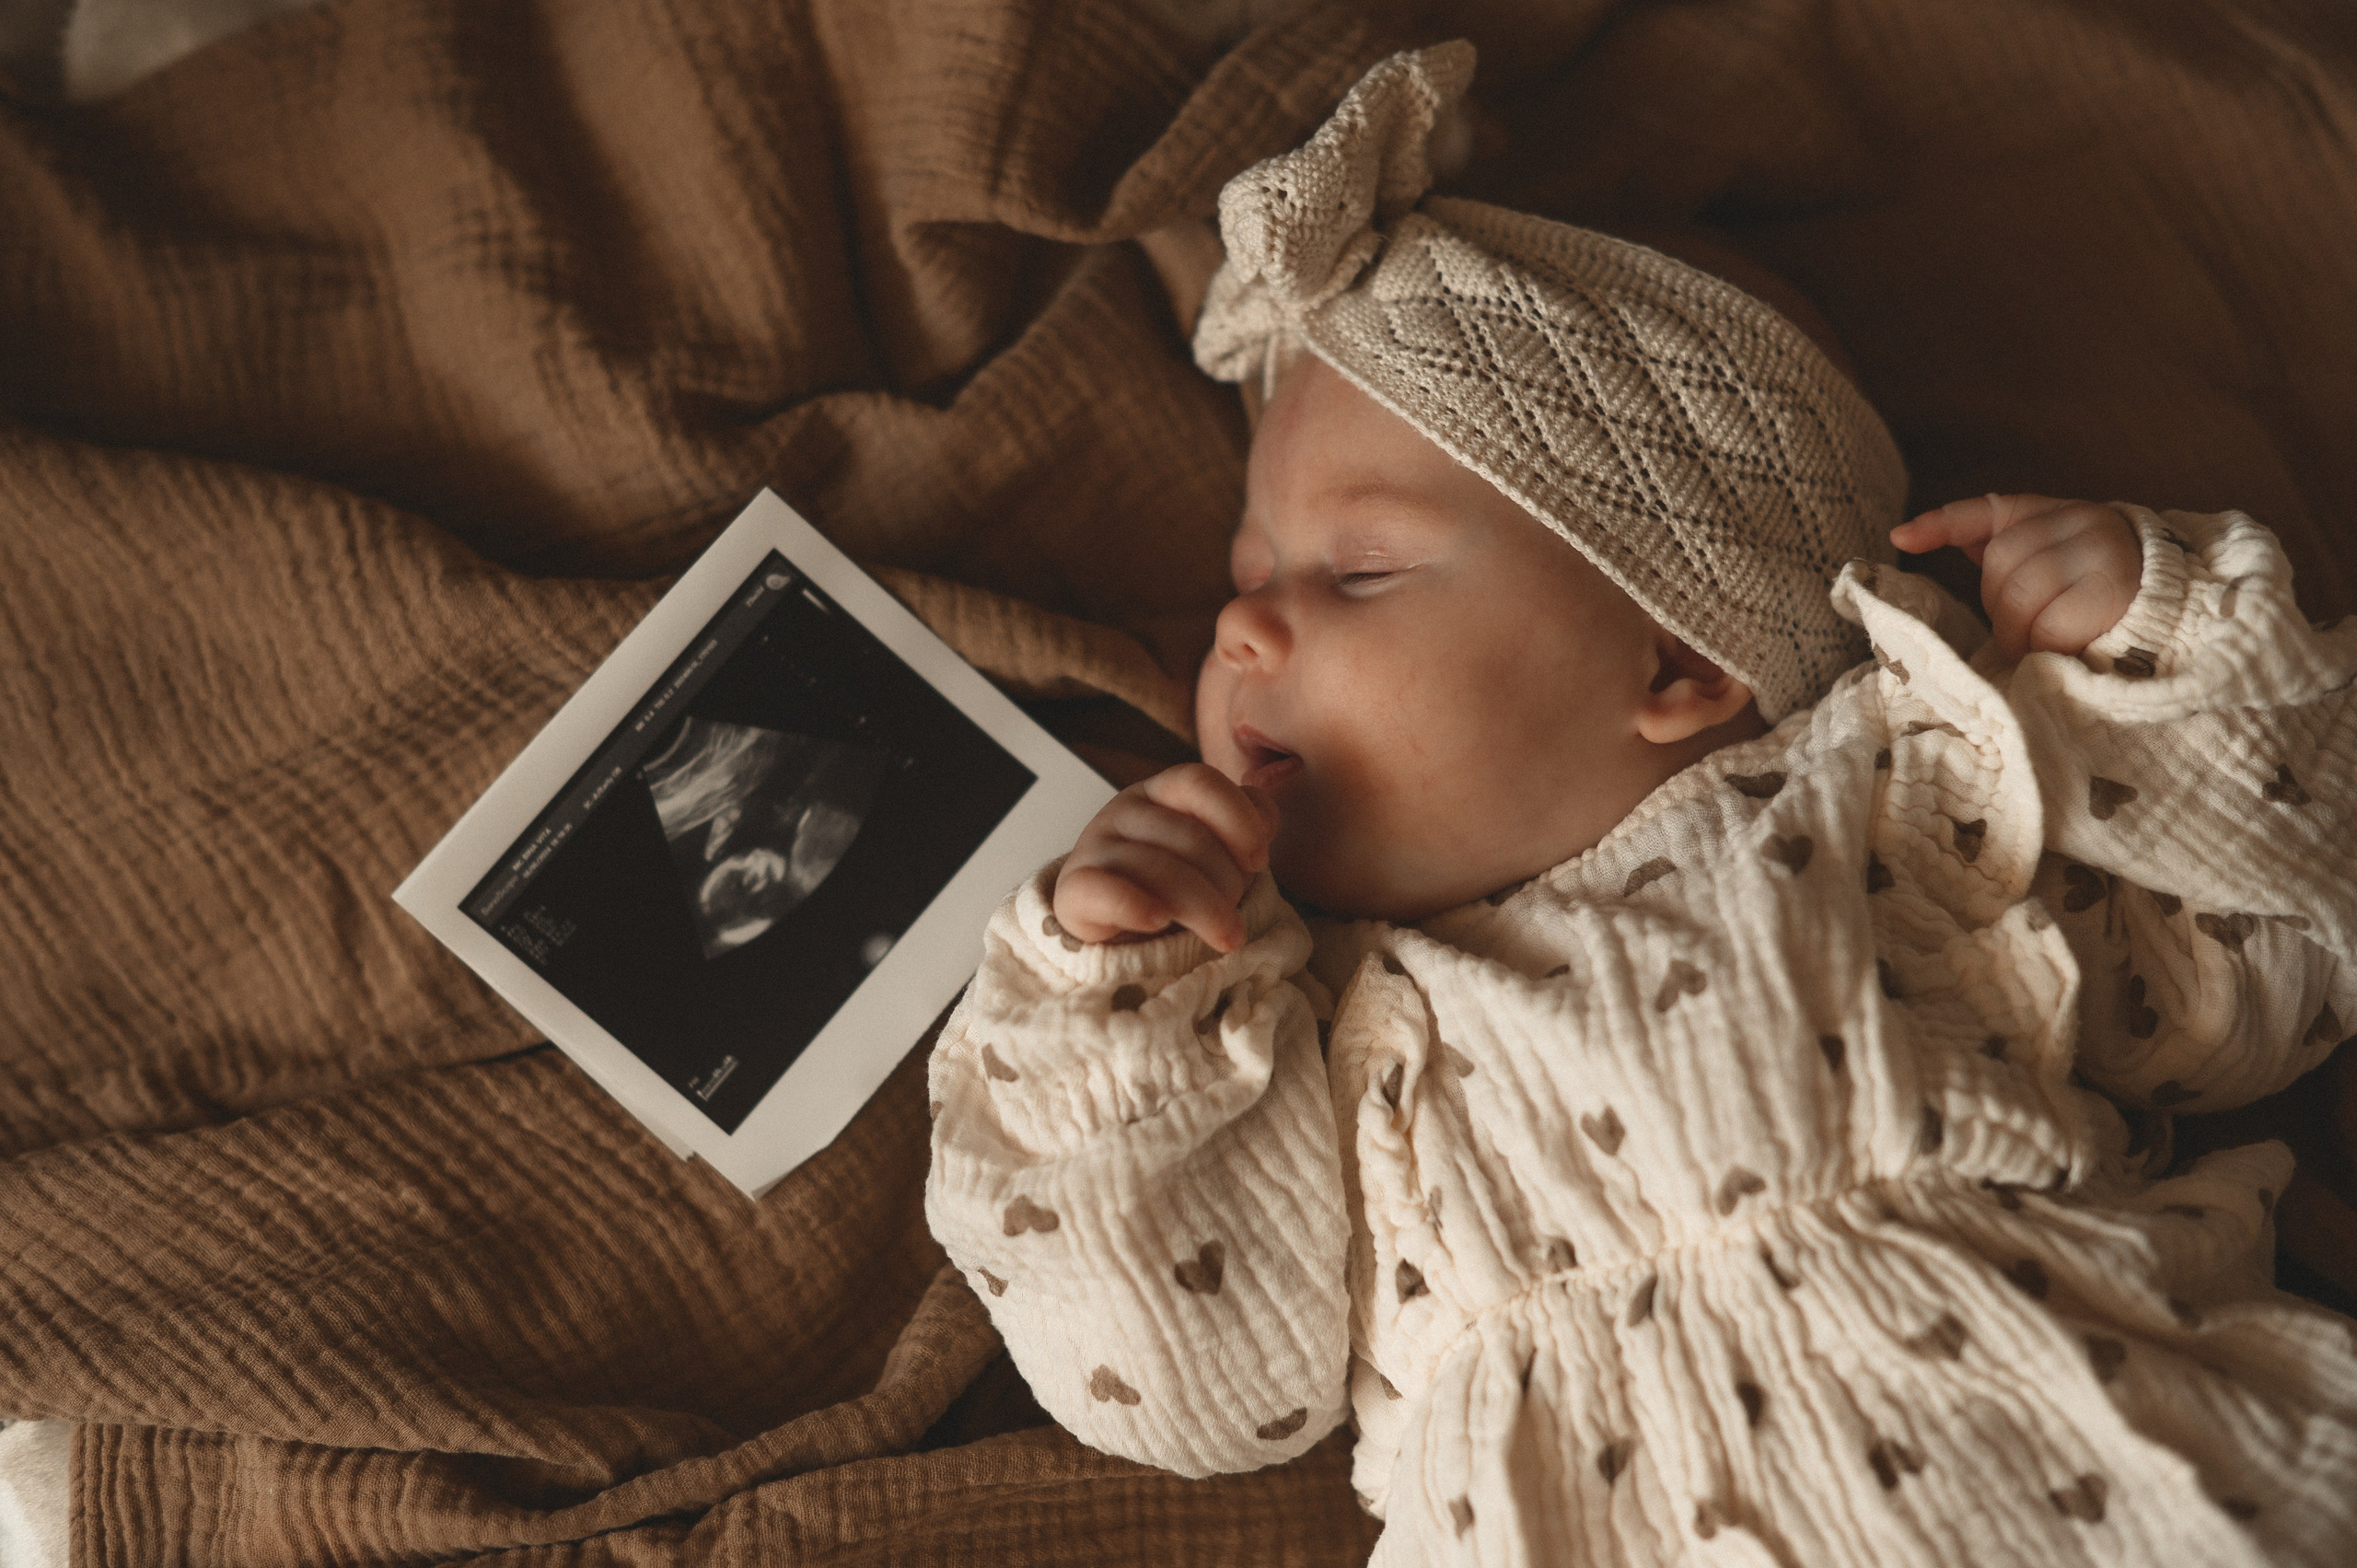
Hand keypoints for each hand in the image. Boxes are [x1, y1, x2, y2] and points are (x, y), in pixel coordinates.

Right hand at [1052, 764, 1279, 953]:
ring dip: (1203, 908)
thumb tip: (1266, 805)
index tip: (1258, 862)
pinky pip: (1105, 891)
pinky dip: (1136, 907)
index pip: (1200, 782)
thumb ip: (1246, 821)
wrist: (1119, 931)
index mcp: (1162, 791)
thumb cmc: (1178, 886)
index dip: (1238, 820)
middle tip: (1237, 918)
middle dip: (1227, 883)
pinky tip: (1159, 922)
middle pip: (1189, 836)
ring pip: (1158, 868)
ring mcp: (1095, 846)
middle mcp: (1125, 809)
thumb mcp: (1219, 850)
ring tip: (1223, 937)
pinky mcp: (1072, 890)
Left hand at [1891, 494, 2142, 661]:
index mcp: (2055, 512)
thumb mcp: (2059, 564)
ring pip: (2021, 595)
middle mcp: (2080, 520)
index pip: (1989, 510)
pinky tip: (2064, 651)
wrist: (2185, 611)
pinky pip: (2051, 626)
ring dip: (2019, 634)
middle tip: (2023, 636)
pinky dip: (2046, 647)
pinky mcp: (2112, 589)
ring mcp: (2099, 550)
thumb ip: (2011, 554)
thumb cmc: (2105, 596)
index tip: (1900, 537)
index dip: (1942, 523)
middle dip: (2000, 610)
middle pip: (2001, 564)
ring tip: (2038, 648)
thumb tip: (1943, 542)